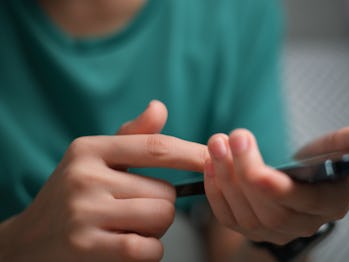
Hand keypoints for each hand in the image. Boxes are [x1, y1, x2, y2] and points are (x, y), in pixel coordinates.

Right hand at [1, 101, 207, 260]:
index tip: (215, 159)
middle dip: (162, 205)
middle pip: (165, 193)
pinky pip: (147, 249)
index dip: (192, 154)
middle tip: (134, 210)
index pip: (156, 148)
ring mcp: (83, 212)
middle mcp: (85, 176)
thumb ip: (132, 136)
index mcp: (90, 149)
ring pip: (160, 218)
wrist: (30, 239)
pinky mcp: (85, 247)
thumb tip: (159, 107)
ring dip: (156, 229)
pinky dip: (149, 251)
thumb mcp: (96, 159)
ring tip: (128, 227)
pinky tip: (128, 247)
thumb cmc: (75, 194)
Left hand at [203, 109, 348, 244]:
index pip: (303, 204)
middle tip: (230, 136)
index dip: (279, 190)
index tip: (256, 168)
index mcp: (330, 205)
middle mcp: (302, 225)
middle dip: (244, 174)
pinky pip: (228, 216)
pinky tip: (210, 162)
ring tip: (217, 142)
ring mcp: (274, 231)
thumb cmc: (328, 159)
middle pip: (268, 210)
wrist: (304, 177)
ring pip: (245, 214)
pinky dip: (214, 190)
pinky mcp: (250, 227)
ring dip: (225, 177)